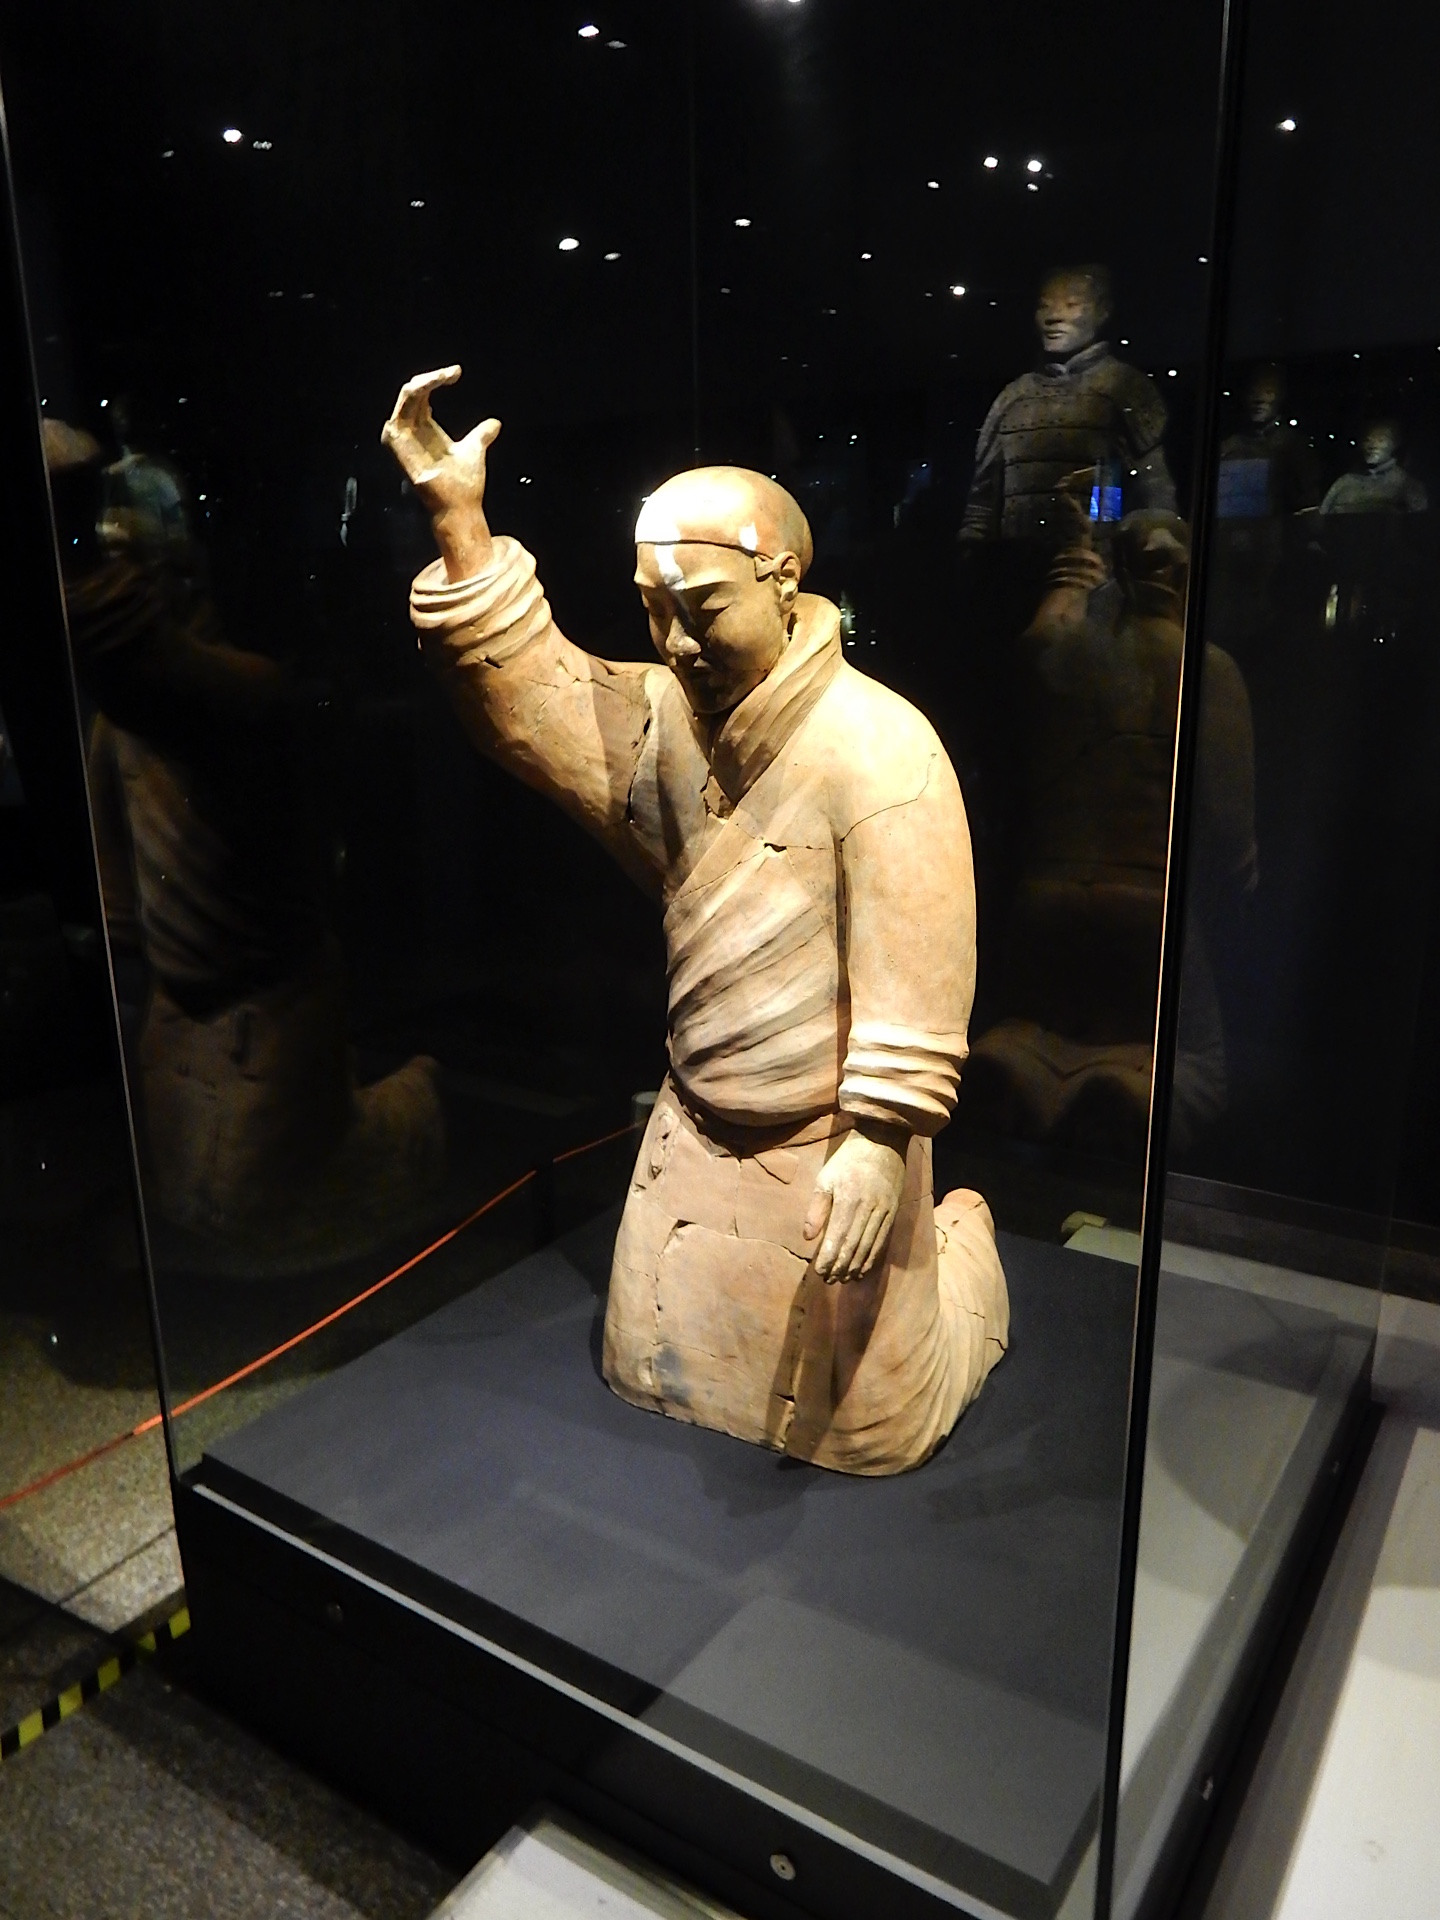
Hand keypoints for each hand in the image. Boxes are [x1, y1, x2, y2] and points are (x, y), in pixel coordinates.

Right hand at [381, 365, 499, 580]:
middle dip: (432, 377)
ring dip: (424, 381)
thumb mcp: (475, 449)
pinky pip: (401, 409)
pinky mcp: (396, 442)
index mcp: (425, 429)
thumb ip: (482, 435)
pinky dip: (415, 394)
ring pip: (406, 395)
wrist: (460, 504)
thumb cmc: (464, 483)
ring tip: (444, 376)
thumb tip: (495, 424)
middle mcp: (411, 431)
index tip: (457, 373)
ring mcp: (401, 436)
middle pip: (413, 391)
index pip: (423, 394)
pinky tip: (429, 386)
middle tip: (453, 372)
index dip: (437, 379)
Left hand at [803, 1123, 907, 1283]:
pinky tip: (863, 1269)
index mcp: (849, 1200)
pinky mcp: (892, 1212)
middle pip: (854, 1246)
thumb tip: (808, 1237)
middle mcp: (868, 1208)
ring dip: (855, 1267)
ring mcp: (883, 1211)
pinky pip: (882, 1241)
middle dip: (840, 1267)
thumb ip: (816, 1209)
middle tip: (829, 1280)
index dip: (828, 1258)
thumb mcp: (825, 1178)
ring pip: (869, 1247)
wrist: (882, 1142)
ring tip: (844, 1279)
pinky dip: (872, 1258)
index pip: (838, 1237)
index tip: (819, 1271)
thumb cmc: (848, 1161)